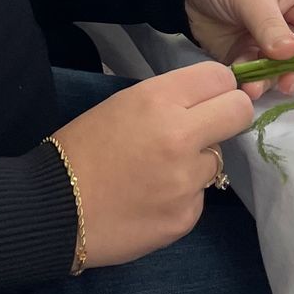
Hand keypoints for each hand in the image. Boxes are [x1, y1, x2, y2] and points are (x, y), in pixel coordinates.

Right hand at [50, 61, 251, 267]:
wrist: (53, 208)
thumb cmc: (82, 149)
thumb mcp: (123, 105)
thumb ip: (169, 100)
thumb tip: (206, 103)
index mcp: (159, 100)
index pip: (221, 78)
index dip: (217, 88)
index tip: (207, 100)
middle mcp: (180, 136)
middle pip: (239, 112)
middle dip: (228, 117)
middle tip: (204, 129)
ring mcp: (186, 180)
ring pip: (217, 159)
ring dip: (196, 163)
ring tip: (157, 172)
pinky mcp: (185, 216)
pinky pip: (198, 196)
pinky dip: (181, 197)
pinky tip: (150, 199)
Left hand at [183, 0, 293, 98]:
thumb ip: (271, 25)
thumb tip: (292, 55)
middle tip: (287, 84)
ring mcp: (275, 43)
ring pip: (290, 73)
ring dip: (277, 83)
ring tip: (258, 87)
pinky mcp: (251, 57)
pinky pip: (261, 77)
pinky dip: (255, 84)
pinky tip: (243, 85)